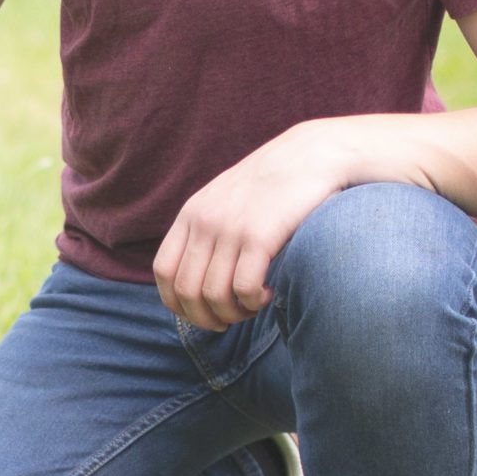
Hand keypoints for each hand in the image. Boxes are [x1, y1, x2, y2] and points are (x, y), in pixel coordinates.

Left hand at [153, 122, 357, 330]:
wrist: (311, 155)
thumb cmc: (272, 186)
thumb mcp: (226, 200)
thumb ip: (207, 230)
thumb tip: (199, 278)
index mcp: (191, 214)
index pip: (164, 272)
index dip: (177, 303)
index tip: (201, 314)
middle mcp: (205, 221)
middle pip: (187, 291)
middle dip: (206, 317)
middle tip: (230, 321)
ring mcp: (230, 228)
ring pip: (214, 295)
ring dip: (234, 313)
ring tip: (254, 306)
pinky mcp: (260, 236)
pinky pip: (244, 288)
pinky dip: (253, 302)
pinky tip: (269, 294)